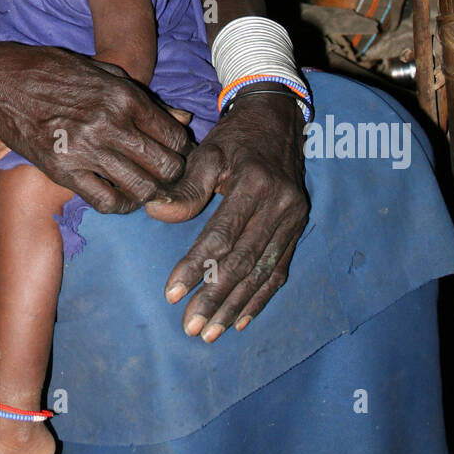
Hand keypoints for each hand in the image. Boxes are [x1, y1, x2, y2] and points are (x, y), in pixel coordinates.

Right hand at [0, 43, 190, 213]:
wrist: (2, 83)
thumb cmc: (55, 72)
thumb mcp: (104, 73)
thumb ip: (144, 98)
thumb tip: (183, 119)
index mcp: (123, 96)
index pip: (175, 135)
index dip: (182, 149)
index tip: (175, 153)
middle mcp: (109, 123)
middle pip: (166, 166)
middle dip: (172, 174)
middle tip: (163, 173)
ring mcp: (85, 149)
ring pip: (142, 188)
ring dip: (149, 192)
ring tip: (143, 186)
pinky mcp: (62, 171)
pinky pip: (106, 201)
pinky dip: (120, 205)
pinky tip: (119, 197)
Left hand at [145, 91, 308, 339]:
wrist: (278, 121)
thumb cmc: (234, 139)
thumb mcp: (207, 154)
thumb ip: (185, 188)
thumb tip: (155, 212)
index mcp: (255, 184)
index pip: (222, 236)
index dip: (196, 267)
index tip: (172, 293)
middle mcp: (280, 205)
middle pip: (244, 262)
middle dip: (215, 298)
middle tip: (190, 327)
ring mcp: (294, 219)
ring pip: (262, 272)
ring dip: (236, 306)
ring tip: (211, 332)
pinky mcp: (298, 228)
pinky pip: (279, 269)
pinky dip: (260, 298)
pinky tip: (242, 320)